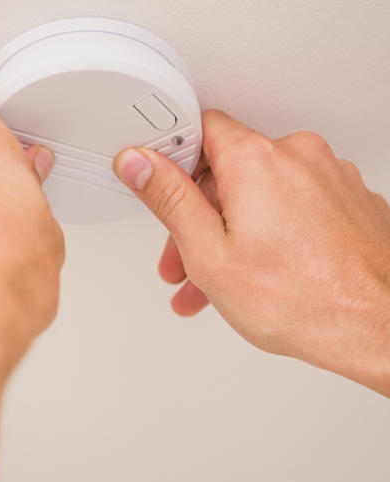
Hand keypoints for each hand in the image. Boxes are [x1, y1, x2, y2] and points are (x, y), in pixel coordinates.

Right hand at [114, 110, 389, 394]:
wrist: (376, 329)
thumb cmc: (302, 300)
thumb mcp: (210, 253)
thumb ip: (169, 199)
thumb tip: (139, 164)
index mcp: (256, 161)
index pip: (200, 129)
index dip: (173, 158)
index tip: (161, 183)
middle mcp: (298, 157)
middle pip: (228, 172)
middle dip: (199, 216)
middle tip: (184, 258)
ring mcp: (329, 178)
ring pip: (259, 195)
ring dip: (231, 232)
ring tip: (217, 281)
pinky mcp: (346, 200)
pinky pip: (292, 207)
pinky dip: (269, 231)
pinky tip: (259, 270)